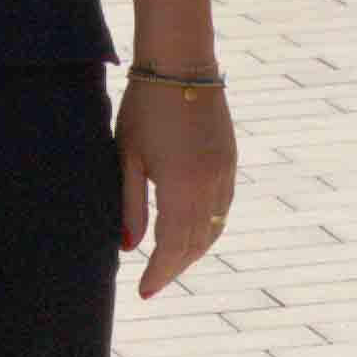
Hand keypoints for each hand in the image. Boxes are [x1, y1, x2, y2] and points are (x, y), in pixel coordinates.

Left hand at [117, 69, 236, 297]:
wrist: (181, 64)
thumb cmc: (144, 107)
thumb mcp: (127, 157)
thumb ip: (129, 205)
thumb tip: (129, 247)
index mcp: (181, 186)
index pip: (172, 247)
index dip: (159, 273)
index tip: (144, 292)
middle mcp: (210, 185)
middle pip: (196, 243)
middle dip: (174, 268)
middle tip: (153, 284)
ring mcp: (225, 173)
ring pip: (214, 228)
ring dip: (193, 251)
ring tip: (170, 265)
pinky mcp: (230, 161)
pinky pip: (223, 208)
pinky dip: (208, 229)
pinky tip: (192, 234)